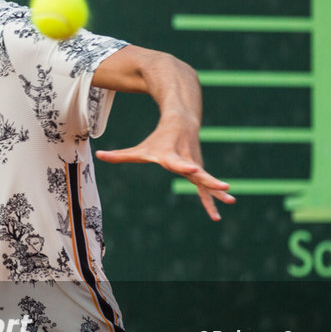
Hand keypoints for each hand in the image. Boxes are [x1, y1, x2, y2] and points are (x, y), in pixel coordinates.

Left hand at [95, 113, 234, 220]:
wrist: (181, 122)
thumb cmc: (158, 139)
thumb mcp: (140, 148)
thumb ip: (120, 155)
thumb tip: (99, 155)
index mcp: (171, 155)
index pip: (177, 161)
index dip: (184, 165)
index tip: (194, 167)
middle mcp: (185, 160)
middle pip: (197, 172)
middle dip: (208, 179)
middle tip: (224, 186)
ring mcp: (194, 165)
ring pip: (206, 180)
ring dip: (217, 191)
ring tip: (231, 200)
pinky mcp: (198, 171)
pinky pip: (206, 187)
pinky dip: (213, 198)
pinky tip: (221, 209)